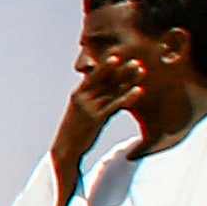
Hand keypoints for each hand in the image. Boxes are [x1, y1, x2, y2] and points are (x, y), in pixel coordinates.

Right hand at [52, 63, 139, 182]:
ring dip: (128, 78)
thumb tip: (107, 95)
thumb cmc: (75, 131)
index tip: (120, 56)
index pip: (94, 76)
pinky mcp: (96, 118)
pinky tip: (138, 90)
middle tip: (135, 60)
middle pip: (105, 80)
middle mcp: (82, 97)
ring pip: (112, 90)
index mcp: (78, 94)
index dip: (107, 66)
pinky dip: (127, 97)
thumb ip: (94, 101)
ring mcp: (89, 107)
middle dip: (120, 69)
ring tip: (141, 69)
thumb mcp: (81, 112)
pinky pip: (114, 105)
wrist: (65, 149)